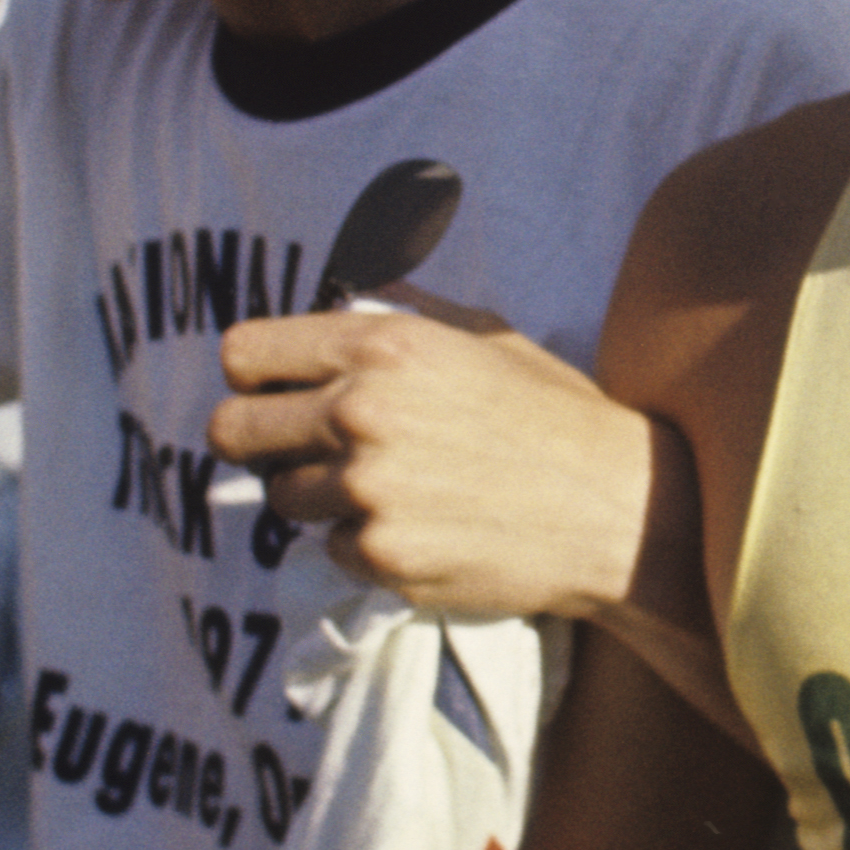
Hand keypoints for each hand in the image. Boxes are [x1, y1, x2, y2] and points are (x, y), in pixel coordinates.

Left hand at [209, 299, 662, 630]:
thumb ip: (402, 314)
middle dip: (260, 441)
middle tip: (301, 450)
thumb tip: (345, 292)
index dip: (251, 376)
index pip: (243, 354)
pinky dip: (363, 544)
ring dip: (319, 496)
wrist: (616, 508)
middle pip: (233, 431)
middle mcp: (362, 414)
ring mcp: (368, 491)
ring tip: (386, 489)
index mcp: (382, 347)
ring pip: (281, 498)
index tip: (271, 393)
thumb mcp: (485, 336)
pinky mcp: (382, 557)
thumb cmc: (554, 414)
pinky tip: (421, 527)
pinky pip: (331, 550)